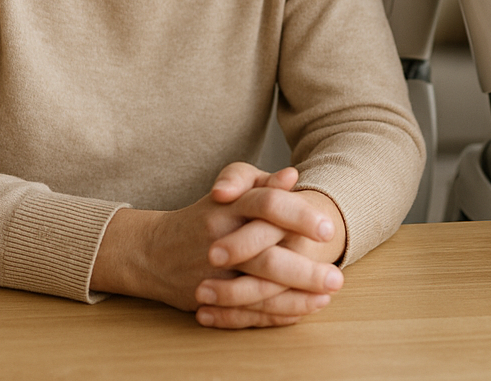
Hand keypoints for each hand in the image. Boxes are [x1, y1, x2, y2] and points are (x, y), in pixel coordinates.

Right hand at [91, 162, 344, 327]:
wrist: (153, 249)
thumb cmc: (206, 214)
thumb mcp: (232, 188)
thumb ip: (262, 183)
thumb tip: (293, 176)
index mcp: (230, 206)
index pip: (268, 206)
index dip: (299, 216)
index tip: (328, 229)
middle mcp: (222, 239)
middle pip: (266, 257)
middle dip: (304, 270)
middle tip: (337, 277)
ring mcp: (215, 274)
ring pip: (257, 291)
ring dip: (295, 298)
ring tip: (325, 297)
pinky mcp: (210, 300)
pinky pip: (245, 312)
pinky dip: (274, 315)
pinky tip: (301, 311)